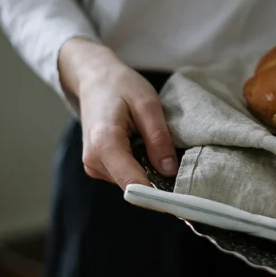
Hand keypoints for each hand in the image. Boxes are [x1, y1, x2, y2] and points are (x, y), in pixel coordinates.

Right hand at [58, 38, 177, 188]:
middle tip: (172, 157)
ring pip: (130, 183)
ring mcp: (92, 166)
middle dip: (156, 180)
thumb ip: (158, 137)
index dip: (160, 194)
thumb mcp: (147, 103)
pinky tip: (140, 146)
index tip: (182, 197)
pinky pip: (125, 176)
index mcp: (104, 144)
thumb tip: (170, 171)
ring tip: (151, 143)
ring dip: (148, 171)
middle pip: (133, 186)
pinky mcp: (97, 167)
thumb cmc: (119, 85)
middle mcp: (93, 161)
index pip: (134, 184)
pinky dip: (138, 167)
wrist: (93, 79)